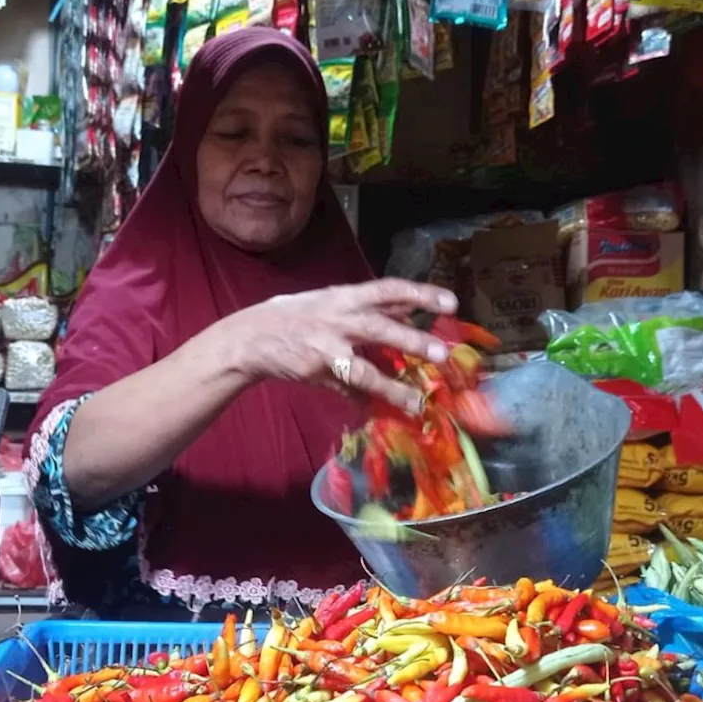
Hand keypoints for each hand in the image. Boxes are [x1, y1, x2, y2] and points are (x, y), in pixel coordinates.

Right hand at [211, 278, 458, 412]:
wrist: (251, 337)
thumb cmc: (296, 315)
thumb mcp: (331, 301)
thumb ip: (369, 307)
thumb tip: (408, 312)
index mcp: (344, 297)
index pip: (388, 289)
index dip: (420, 294)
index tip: (451, 303)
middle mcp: (337, 319)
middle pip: (380, 328)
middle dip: (412, 341)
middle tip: (442, 354)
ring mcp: (326, 348)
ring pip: (364, 369)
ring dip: (393, 387)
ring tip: (418, 401)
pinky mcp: (317, 373)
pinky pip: (346, 390)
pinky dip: (365, 402)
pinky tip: (383, 412)